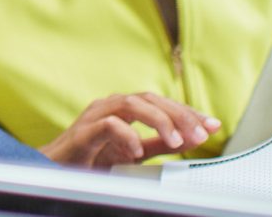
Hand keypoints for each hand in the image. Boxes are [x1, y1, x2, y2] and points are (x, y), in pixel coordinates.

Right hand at [40, 92, 220, 167]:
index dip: (188, 112)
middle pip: (150, 98)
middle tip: (201, 133)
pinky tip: (137, 150)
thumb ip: (159, 143)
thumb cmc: (92, 159)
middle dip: (179, 115)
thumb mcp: (135, 152)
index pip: (161, 103)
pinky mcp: (83, 131)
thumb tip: (190, 138)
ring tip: (175, 141)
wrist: (58, 172)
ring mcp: (96, 115)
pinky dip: (127, 135)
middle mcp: (111, 106)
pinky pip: (109, 124)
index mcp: (124, 109)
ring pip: (132, 104)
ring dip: (159, 121)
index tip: (213, 124)